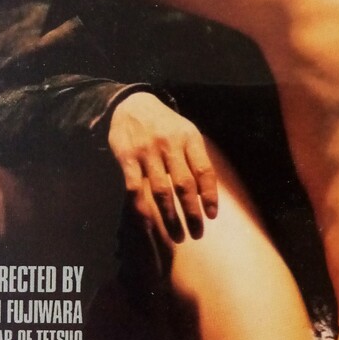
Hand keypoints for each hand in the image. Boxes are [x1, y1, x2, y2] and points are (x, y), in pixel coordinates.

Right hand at [107, 92, 217, 241]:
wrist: (132, 104)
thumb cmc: (165, 125)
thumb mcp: (186, 132)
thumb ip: (196, 158)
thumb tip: (208, 194)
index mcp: (189, 138)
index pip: (204, 171)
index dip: (210, 195)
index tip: (212, 216)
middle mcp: (169, 145)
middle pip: (184, 185)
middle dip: (192, 213)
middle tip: (197, 233)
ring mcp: (147, 152)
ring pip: (161, 191)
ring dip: (170, 217)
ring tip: (178, 235)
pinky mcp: (127, 158)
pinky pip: (135, 189)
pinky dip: (142, 210)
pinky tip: (149, 226)